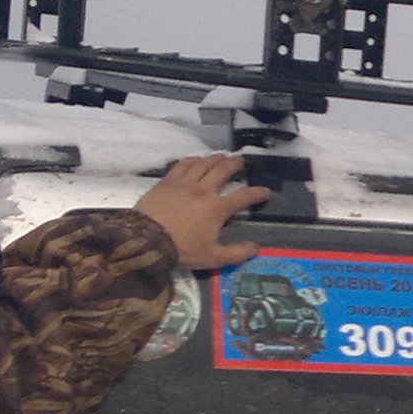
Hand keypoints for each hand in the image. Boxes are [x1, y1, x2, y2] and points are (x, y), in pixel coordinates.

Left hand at [133, 151, 272, 272]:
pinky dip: (192, 160)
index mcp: (217, 208)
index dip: (257, 193)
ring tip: (221, 156)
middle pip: (223, 170)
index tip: (265, 192)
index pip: (243, 196)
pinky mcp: (167, 181)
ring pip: (203, 164)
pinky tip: (195, 159)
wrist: (146, 240)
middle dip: (234, 164)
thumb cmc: (181, 249)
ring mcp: (184, 183)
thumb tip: (255, 248)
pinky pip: (182, 165)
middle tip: (240, 161)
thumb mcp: (212, 257)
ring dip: (215, 159)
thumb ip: (236, 253)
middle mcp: (203, 190)